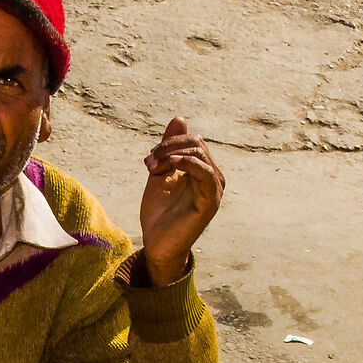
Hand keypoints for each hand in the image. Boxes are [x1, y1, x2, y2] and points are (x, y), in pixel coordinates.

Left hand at [139, 119, 223, 286]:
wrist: (157, 243)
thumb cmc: (159, 212)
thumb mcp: (161, 171)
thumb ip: (170, 147)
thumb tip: (180, 118)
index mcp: (203, 170)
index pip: (193, 141)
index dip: (169, 143)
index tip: (148, 160)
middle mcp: (213, 178)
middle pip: (196, 143)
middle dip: (168, 147)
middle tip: (148, 164)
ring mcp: (214, 190)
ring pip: (199, 153)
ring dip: (171, 155)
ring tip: (153, 169)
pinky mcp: (211, 201)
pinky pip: (205, 172)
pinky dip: (186, 163)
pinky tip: (169, 165)